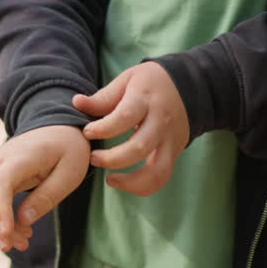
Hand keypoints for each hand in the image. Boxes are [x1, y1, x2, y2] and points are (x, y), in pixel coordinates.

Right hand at [0, 125, 90, 252]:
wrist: (59, 127)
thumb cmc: (69, 149)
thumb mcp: (70, 174)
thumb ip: (47, 196)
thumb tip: (24, 220)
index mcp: (22, 156)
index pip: (0, 184)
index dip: (0, 210)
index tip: (7, 234)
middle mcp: (1, 159)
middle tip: (17, 246)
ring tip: (22, 243)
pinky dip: (2, 217)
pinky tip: (20, 230)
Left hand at [73, 61, 188, 196]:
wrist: (190, 86)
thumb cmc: (149, 84)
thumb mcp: (127, 80)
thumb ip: (103, 97)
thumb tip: (76, 103)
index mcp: (145, 99)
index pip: (125, 116)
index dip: (104, 128)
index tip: (87, 132)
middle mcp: (160, 122)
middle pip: (139, 147)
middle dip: (112, 158)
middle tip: (92, 157)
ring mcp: (170, 140)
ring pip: (156, 170)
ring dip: (130, 181)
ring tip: (109, 179)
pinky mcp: (175, 153)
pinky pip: (162, 177)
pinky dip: (142, 187)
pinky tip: (123, 182)